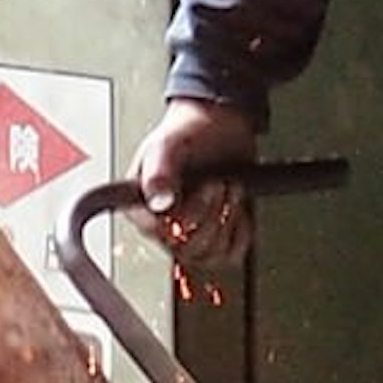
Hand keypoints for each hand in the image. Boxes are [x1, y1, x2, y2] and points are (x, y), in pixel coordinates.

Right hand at [127, 98, 262, 265]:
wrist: (221, 126)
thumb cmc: (190, 132)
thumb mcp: (168, 144)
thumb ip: (159, 170)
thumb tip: (158, 201)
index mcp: (141, 206)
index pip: (159, 234)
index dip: (186, 217)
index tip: (202, 188)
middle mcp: (162, 225)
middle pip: (187, 249)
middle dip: (212, 213)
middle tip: (218, 183)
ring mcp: (190, 234)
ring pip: (209, 256)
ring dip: (228, 220)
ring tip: (230, 189)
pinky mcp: (214, 238)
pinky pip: (229, 256)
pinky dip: (241, 234)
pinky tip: (238, 210)